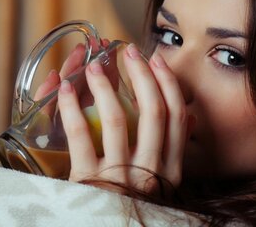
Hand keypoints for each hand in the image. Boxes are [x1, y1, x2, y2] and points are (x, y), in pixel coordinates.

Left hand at [57, 43, 190, 196]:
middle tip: (127, 51)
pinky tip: (66, 89)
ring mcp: (120, 178)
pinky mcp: (88, 182)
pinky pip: (81, 136)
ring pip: (119, 119)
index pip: (176, 116)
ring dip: (106, 85)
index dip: (167, 82)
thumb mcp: (161, 183)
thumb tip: (189, 115)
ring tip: (93, 65)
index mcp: (170, 170)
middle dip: (141, 74)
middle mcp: (150, 173)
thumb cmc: (132, 204)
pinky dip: (72, 107)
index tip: (156, 58)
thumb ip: (173, 150)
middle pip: (153, 112)